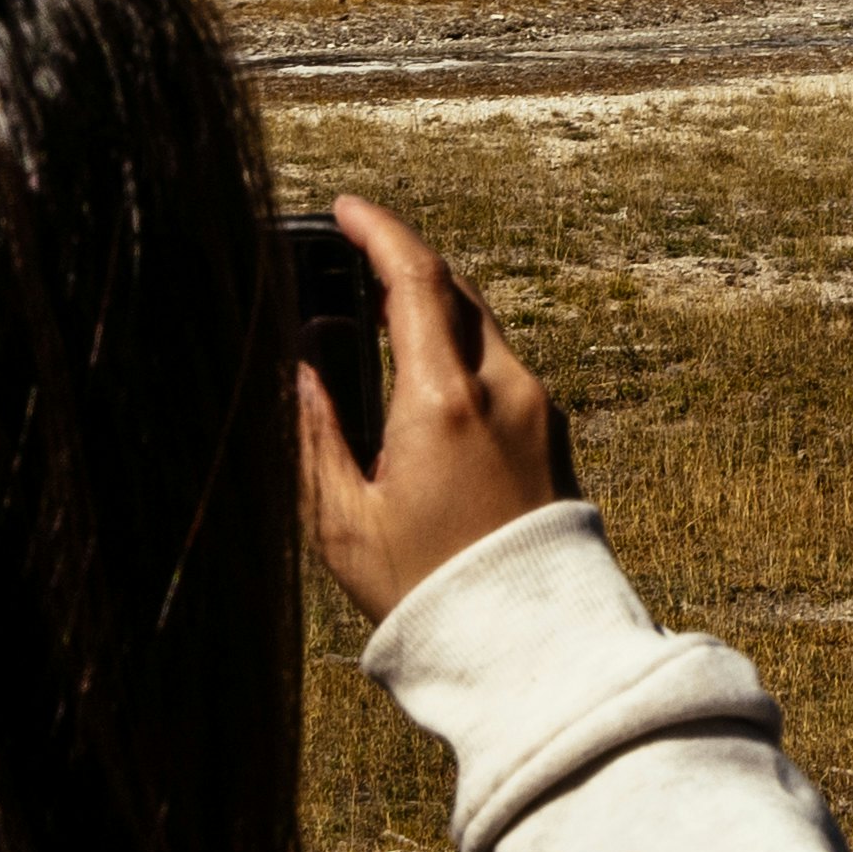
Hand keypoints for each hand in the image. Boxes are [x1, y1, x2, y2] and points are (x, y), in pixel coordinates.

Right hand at [300, 195, 572, 620]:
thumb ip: (314, 434)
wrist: (527, 644)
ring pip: (482, 324)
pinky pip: (501, 363)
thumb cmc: (425, 592)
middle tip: (353, 254)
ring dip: (432, 307)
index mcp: (445, 399)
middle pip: (455, 289)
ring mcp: (537, 406)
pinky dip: (457, 348)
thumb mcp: (343, 519)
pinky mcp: (552, 430)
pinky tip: (419, 376)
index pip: (416, 279)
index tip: (345, 207)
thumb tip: (301, 367)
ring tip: (376, 315)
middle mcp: (504, 387)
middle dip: (404, 262)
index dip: (378, 231)